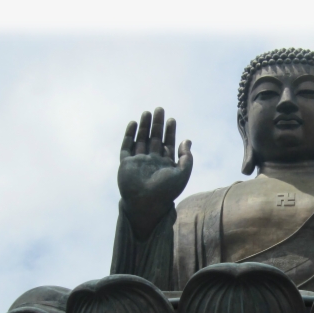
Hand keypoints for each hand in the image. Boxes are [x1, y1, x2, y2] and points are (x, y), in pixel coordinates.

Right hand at [118, 107, 192, 238]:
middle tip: (159, 109)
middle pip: (154, 139)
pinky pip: (127, 147)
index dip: (170, 132)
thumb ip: (186, 157)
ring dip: (144, 126)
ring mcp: (138, 162)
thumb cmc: (166, 191)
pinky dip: (129, 135)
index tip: (172, 120)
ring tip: (147, 112)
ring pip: (141, 140)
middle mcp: (152, 162)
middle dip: (157, 124)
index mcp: (165, 165)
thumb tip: (187, 141)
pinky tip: (133, 123)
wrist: (146, 203)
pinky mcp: (126, 164)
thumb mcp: (182, 173)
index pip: (168, 144)